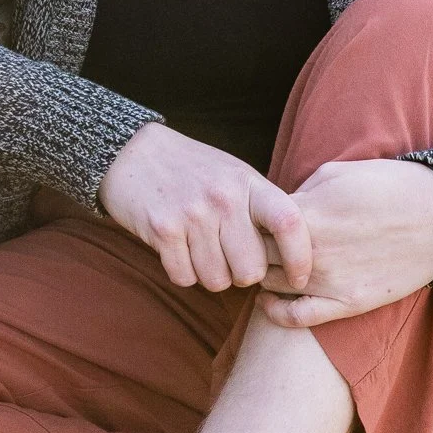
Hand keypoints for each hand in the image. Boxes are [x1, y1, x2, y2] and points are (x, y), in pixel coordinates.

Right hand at [98, 122, 312, 293]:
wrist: (131, 152)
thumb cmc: (190, 169)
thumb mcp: (233, 174)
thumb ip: (260, 207)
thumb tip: (291, 251)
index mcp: (248, 183)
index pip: (289, 223)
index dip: (300, 257)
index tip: (298, 277)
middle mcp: (223, 198)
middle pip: (250, 270)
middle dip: (240, 274)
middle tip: (228, 258)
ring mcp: (191, 214)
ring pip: (216, 280)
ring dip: (209, 275)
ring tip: (199, 250)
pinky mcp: (162, 229)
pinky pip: (184, 277)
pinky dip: (181, 272)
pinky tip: (177, 250)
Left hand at [257, 157, 432, 329]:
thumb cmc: (389, 186)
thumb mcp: (335, 172)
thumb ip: (297, 193)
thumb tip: (273, 210)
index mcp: (305, 215)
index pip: (251, 222)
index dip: (245, 219)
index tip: (248, 218)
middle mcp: (312, 251)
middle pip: (255, 254)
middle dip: (248, 248)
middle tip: (249, 244)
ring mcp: (330, 280)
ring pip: (270, 283)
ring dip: (261, 276)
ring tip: (262, 266)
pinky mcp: (349, 303)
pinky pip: (297, 317)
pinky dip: (275, 312)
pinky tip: (269, 301)